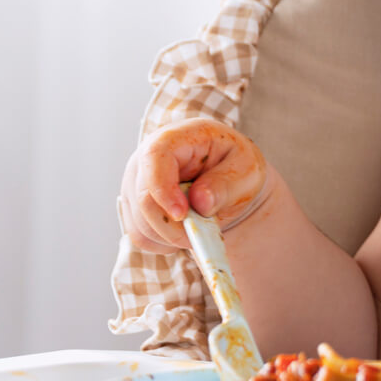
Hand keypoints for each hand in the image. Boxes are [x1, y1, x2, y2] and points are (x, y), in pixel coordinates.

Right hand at [118, 117, 268, 253]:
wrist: (229, 182)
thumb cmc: (237, 167)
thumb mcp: (247, 170)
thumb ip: (226, 184)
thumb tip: (201, 202)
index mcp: (178, 137)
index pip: (155, 157)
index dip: (163, 188)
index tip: (181, 215)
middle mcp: (148, 157)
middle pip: (144, 198)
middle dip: (174, 226)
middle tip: (203, 235)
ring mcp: (135, 183)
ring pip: (139, 223)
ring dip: (171, 237)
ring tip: (201, 228)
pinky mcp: (133, 207)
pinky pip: (140, 236)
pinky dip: (164, 243)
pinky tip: (185, 232)